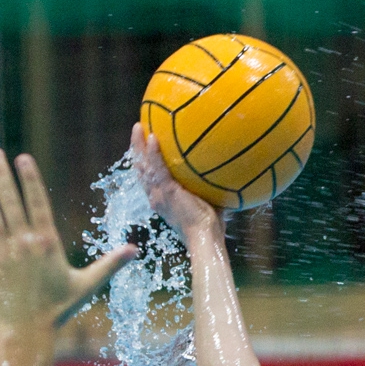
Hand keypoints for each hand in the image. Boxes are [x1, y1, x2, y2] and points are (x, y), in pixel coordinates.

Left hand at [0, 149, 135, 330]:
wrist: (28, 331)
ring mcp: (3, 253)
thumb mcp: (88, 284)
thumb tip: (135, 250)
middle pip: (11, 202)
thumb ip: (110, 264)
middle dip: (1, 175)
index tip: (22, 158)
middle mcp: (23, 243)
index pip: (38, 203)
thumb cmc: (59, 308)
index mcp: (47, 243)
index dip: (30, 179)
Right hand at [130, 122, 221, 242]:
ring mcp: (159, 194)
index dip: (146, 162)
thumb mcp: (208, 203)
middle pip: (141, 169)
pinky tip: (153, 136)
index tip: (146, 147)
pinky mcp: (166, 192)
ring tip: (138, 126)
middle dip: (137, 149)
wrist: (205, 239)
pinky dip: (154, 152)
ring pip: (143, 165)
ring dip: (139, 145)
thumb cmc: (211, 227)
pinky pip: (157, 168)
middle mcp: (156, 197)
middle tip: (137, 130)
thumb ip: (210, 189)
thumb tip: (227, 174)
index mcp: (162, 200)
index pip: (149, 178)